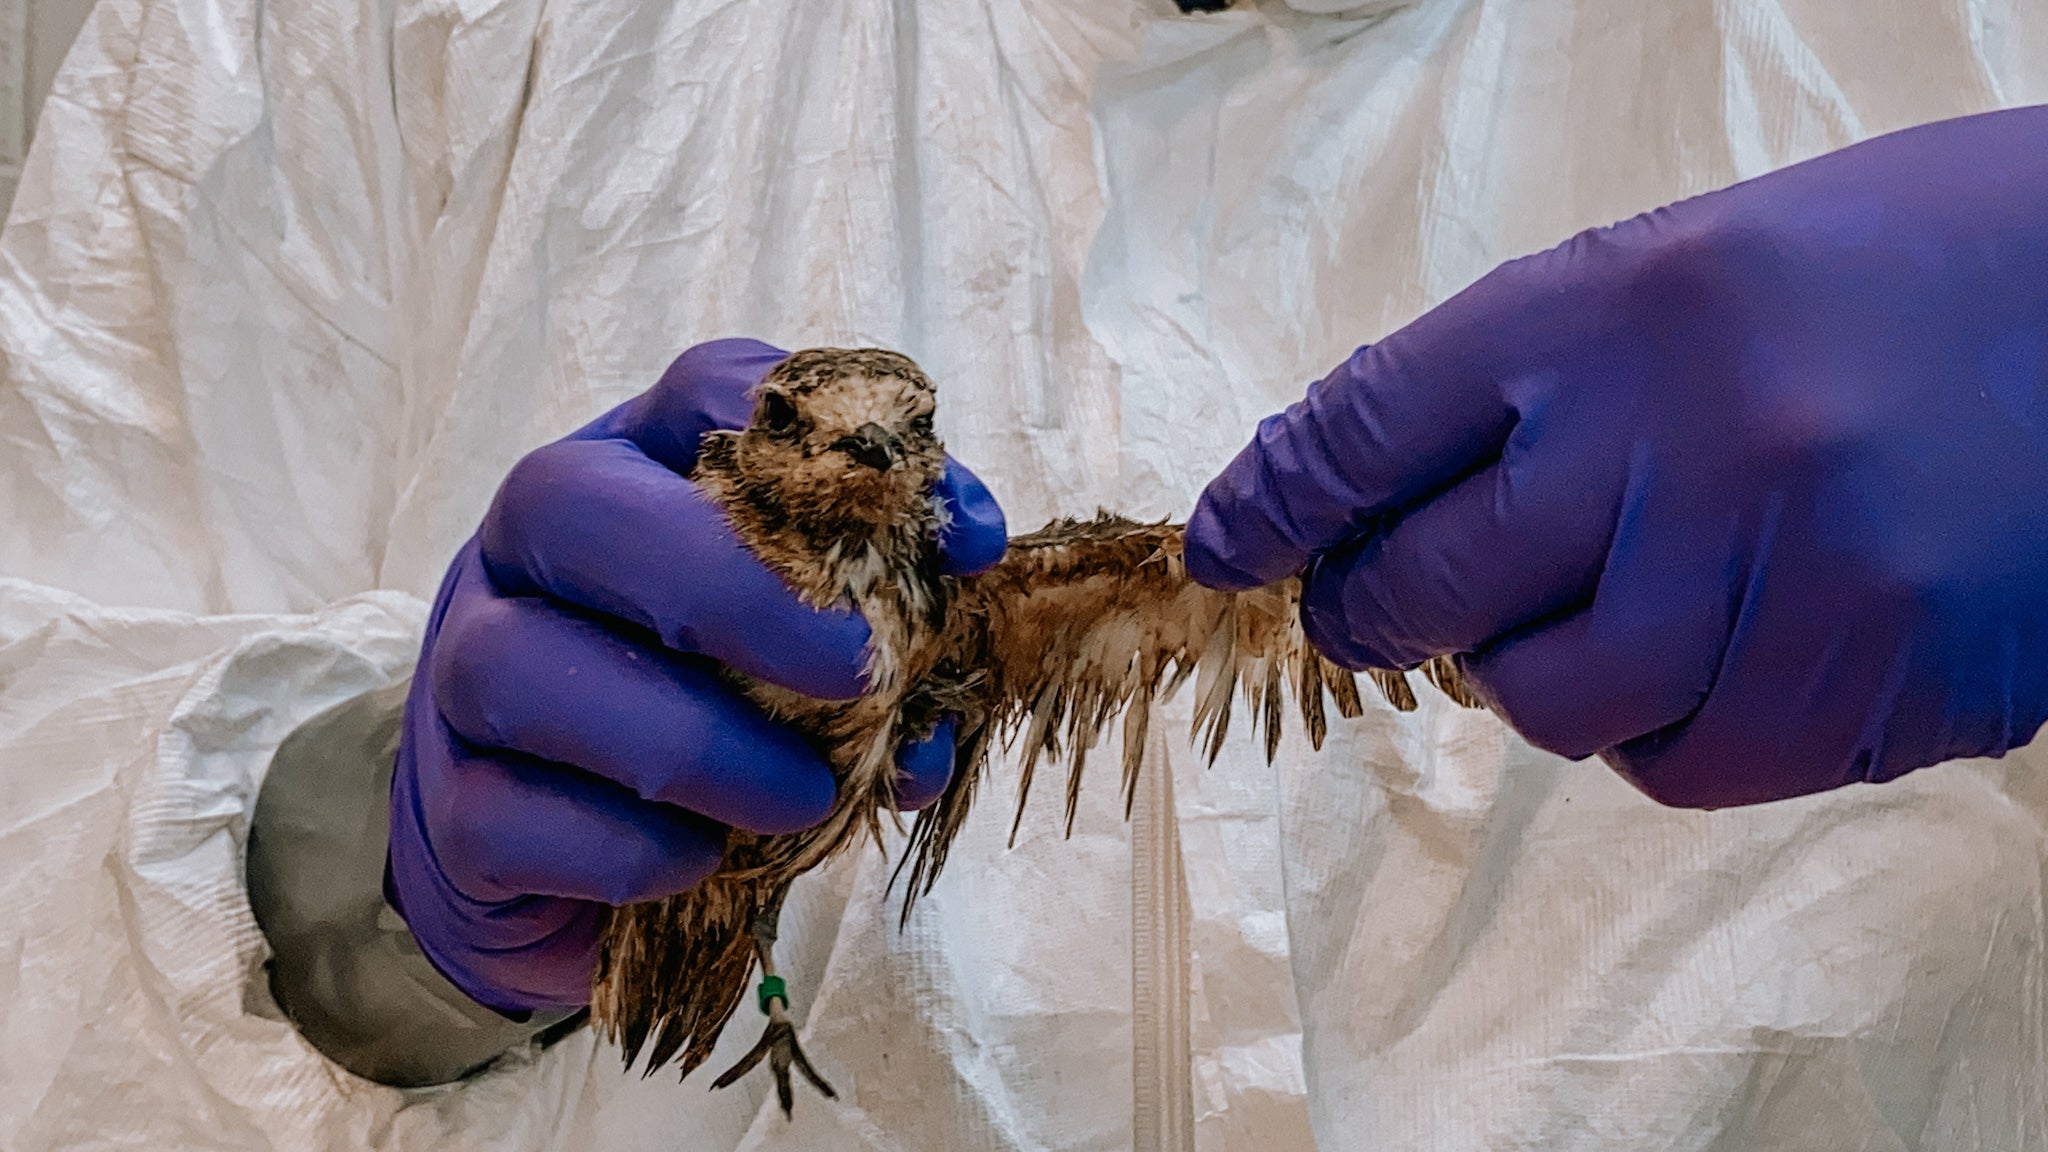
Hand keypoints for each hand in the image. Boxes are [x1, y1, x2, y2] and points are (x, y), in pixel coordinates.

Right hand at [386, 339, 1007, 1014]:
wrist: (573, 879)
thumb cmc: (716, 728)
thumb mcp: (812, 655)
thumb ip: (884, 621)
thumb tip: (955, 628)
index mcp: (634, 477)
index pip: (706, 391)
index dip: (846, 447)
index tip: (968, 544)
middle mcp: (529, 554)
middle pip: (570, 502)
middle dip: (726, 584)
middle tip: (853, 672)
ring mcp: (462, 678)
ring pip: (521, 668)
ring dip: (688, 739)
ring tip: (802, 798)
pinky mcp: (450, 814)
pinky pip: (510, 818)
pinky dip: (627, 847)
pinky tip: (701, 861)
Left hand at [1186, 105, 2047, 807]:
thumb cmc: (1916, 273)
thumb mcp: (1708, 266)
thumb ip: (1547, 377)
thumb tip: (1386, 493)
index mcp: (1615, 303)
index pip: (1368, 423)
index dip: (1274, 497)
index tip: (1224, 544)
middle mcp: (1671, 438)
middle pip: (1423, 585)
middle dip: (1373, 611)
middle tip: (1376, 610)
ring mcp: (1765, 574)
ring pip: (1543, 698)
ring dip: (1542, 671)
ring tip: (1620, 606)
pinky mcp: (1852, 687)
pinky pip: (1673, 766)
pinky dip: (1664, 730)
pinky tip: (1726, 654)